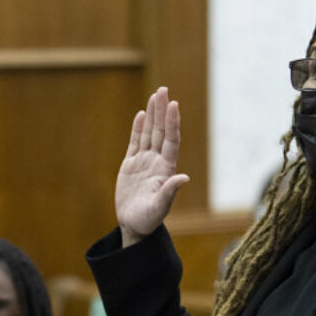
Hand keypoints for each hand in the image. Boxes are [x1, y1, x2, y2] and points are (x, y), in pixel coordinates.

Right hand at [115, 86, 189, 246]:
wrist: (134, 225)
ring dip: (152, 115)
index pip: (171, 140)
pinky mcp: (131, 165)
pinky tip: (141, 115)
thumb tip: (184, 178)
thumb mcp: (159, 207)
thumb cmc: (149, 220)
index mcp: (166, 169)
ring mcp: (144, 162)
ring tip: (155, 95)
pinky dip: (138, 128)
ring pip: (149, 133)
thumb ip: (169, 192)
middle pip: (161, 131)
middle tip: (163, 90)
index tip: (174, 104)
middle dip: (162, 111)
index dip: (173, 122)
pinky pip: (135, 142)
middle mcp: (157, 161)